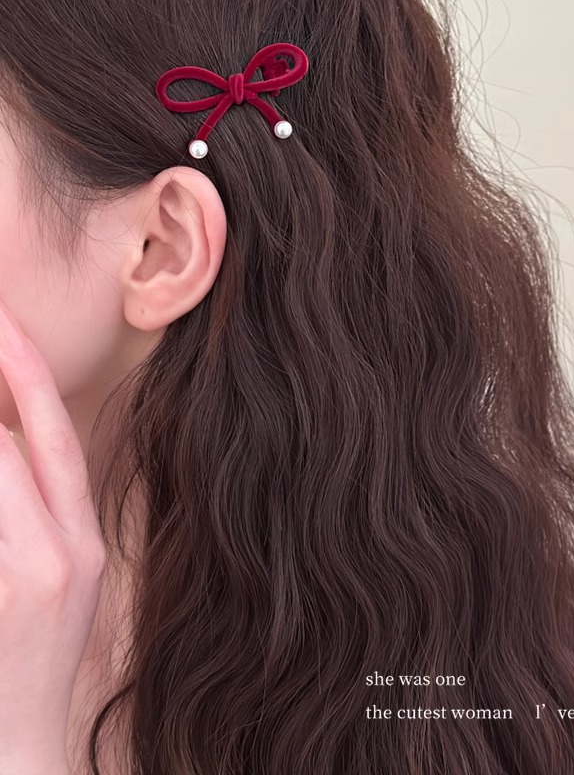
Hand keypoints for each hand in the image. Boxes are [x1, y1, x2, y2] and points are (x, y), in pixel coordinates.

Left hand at [0, 298, 106, 768]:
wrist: (22, 749)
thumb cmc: (38, 660)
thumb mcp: (65, 578)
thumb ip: (45, 507)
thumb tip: (7, 435)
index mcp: (85, 541)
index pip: (56, 435)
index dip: (27, 372)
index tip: (3, 322)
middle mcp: (61, 554)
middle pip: (8, 445)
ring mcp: (23, 577)